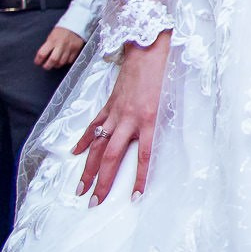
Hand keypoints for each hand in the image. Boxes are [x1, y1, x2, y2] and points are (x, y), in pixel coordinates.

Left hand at [34, 26, 83, 69]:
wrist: (76, 24)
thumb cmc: (61, 30)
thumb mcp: (51, 36)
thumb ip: (48, 46)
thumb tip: (44, 56)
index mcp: (52, 40)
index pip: (42, 53)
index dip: (38, 60)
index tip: (37, 62)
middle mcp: (60, 45)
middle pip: (53, 60)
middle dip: (47, 66)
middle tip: (45, 66)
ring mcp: (69, 48)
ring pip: (62, 62)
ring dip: (56, 65)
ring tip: (54, 64)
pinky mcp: (76, 50)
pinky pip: (70, 61)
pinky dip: (65, 62)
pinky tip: (63, 60)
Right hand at [73, 32, 169, 204]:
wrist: (150, 49)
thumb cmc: (167, 74)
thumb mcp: (175, 100)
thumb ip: (170, 123)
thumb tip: (173, 144)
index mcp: (150, 120)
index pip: (144, 157)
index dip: (140, 178)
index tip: (135, 198)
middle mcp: (129, 119)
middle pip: (111, 156)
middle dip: (102, 182)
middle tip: (94, 202)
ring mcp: (115, 112)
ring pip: (96, 145)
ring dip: (87, 168)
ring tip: (80, 187)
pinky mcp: (108, 104)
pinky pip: (93, 125)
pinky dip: (83, 140)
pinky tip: (75, 153)